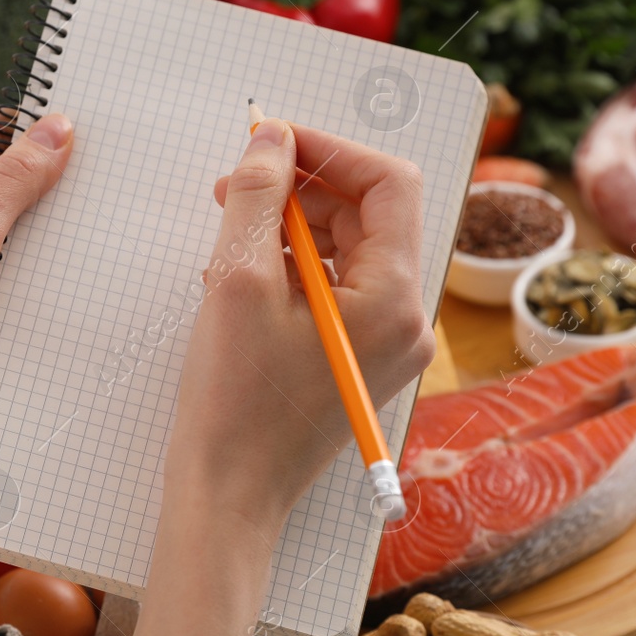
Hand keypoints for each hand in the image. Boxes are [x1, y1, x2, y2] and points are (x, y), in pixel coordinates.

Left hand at [0, 109, 74, 470]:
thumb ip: (13, 183)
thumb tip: (56, 126)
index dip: (35, 125)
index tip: (92, 126)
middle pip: (1, 187)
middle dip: (51, 188)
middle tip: (111, 187)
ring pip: (6, 244)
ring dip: (44, 247)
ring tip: (102, 240)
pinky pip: (0, 290)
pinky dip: (30, 290)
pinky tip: (68, 297)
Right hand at [164, 118, 435, 540]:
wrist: (229, 497)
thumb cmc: (235, 403)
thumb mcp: (238, 280)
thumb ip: (261, 196)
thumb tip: (273, 138)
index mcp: (396, 297)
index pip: (389, 183)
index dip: (331, 148)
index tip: (273, 139)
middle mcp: (407, 319)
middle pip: (370, 214)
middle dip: (306, 186)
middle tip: (239, 181)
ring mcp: (385, 343)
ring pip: (350, 248)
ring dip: (294, 224)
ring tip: (232, 227)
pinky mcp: (357, 359)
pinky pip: (336, 287)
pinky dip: (293, 265)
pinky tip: (241, 273)